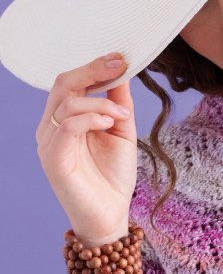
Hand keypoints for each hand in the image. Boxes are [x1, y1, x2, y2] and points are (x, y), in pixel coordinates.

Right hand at [35, 52, 136, 242]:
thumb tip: (123, 71)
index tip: (121, 57)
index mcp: (64, 119)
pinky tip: (110, 122)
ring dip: (100, 102)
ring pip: (67, 102)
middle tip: (120, 65)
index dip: (93, 66)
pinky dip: (91, 117)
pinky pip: (67, 126)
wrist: (110, 216)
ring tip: (123, 116)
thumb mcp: (121, 132)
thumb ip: (118, 103)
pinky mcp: (54, 159)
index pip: (70, 82)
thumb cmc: (113, 177)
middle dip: (93, 70)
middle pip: (63, 84)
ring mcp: (49, 143)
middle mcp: (50, 127)